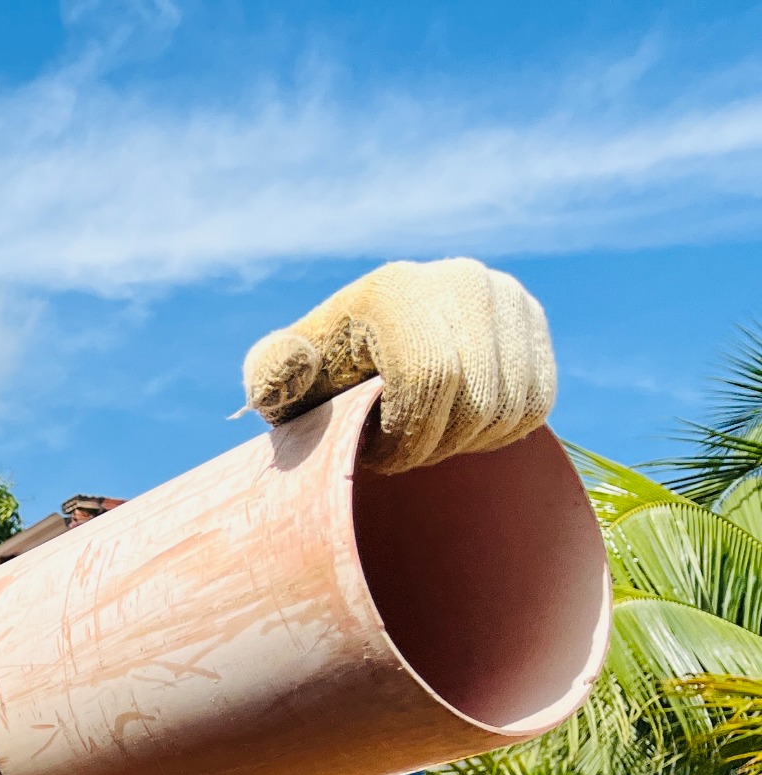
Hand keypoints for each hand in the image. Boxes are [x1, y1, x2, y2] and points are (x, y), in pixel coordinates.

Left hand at [242, 258, 553, 473]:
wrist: (364, 347)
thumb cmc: (315, 378)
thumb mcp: (280, 377)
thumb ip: (274, 372)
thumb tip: (296, 364)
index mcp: (396, 290)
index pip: (433, 378)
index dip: (408, 436)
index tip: (376, 455)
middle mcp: (461, 281)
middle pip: (478, 397)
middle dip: (435, 445)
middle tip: (400, 456)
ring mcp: (506, 297)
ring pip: (512, 405)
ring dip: (466, 444)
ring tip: (424, 441)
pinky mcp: (532, 322)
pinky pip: (538, 402)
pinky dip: (500, 434)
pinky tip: (458, 430)